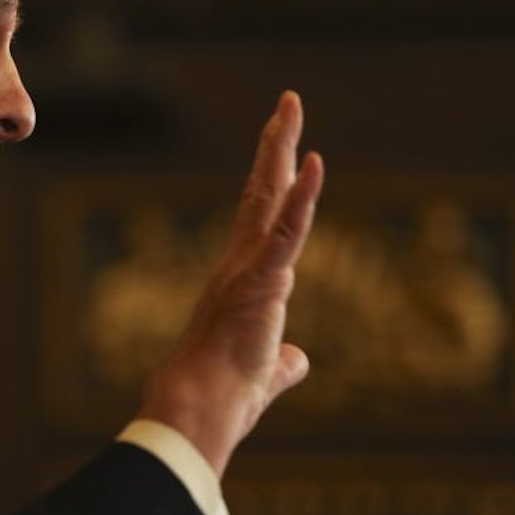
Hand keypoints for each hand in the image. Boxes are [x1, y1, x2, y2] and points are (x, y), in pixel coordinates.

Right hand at [138, 91, 323, 476]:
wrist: (199, 410)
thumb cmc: (223, 397)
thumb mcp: (265, 372)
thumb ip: (284, 361)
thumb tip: (298, 361)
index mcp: (244, 280)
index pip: (263, 218)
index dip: (276, 180)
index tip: (287, 147)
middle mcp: (241, 264)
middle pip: (263, 191)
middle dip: (276, 145)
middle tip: (287, 104)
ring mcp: (248, 268)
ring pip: (270, 197)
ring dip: (282, 149)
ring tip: (290, 107)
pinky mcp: (260, 281)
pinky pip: (286, 231)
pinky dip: (302, 197)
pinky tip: (314, 162)